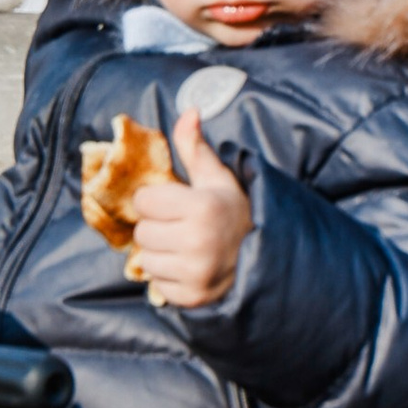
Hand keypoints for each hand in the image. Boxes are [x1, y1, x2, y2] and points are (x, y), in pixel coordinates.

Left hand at [123, 109, 252, 311]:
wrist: (265, 258)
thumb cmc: (235, 212)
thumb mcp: (218, 178)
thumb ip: (195, 148)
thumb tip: (189, 110)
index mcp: (202, 207)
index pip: (144, 200)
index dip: (157, 200)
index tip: (176, 204)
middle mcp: (197, 242)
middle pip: (142, 232)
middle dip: (157, 227)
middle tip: (181, 227)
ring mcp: (195, 273)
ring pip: (146, 259)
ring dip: (160, 253)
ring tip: (184, 247)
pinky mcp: (191, 297)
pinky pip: (156, 284)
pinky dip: (167, 276)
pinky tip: (188, 267)